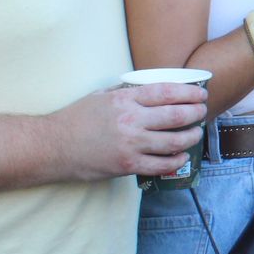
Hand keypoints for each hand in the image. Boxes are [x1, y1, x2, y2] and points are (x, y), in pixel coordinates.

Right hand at [53, 83, 208, 180]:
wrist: (51, 146)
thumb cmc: (75, 119)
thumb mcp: (101, 96)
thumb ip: (127, 92)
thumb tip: (151, 89)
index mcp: (124, 100)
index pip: (167, 92)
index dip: (189, 92)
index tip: (200, 93)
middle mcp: (131, 120)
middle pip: (177, 115)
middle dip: (196, 113)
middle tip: (202, 112)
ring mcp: (130, 144)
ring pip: (175, 140)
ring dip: (192, 136)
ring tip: (197, 133)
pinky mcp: (127, 165)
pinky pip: (162, 164)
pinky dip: (177, 160)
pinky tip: (182, 156)